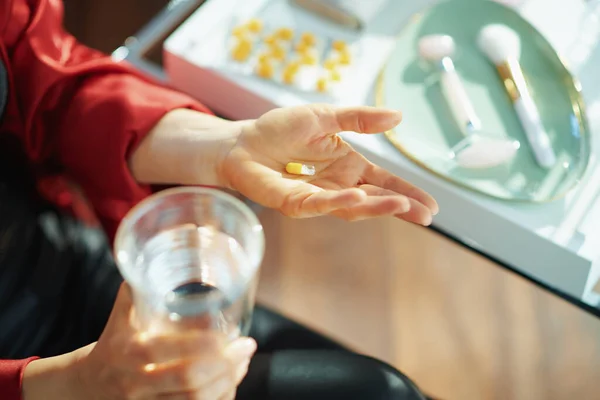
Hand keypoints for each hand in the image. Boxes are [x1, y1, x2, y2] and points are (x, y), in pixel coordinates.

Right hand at [24, 284, 255, 399]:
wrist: (86, 386)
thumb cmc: (113, 342)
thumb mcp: (122, 314)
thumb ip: (140, 286)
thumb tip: (164, 249)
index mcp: (128, 350)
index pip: (166, 350)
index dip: (203, 346)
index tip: (230, 335)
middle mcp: (135, 381)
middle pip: (188, 381)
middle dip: (226, 366)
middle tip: (247, 348)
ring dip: (227, 383)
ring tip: (244, 363)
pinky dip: (218, 399)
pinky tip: (230, 383)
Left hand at [222, 104, 437, 224]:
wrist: (242, 142)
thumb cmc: (280, 130)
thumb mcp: (325, 117)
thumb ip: (359, 119)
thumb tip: (398, 117)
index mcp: (347, 166)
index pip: (383, 182)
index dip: (406, 192)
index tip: (431, 206)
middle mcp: (336, 186)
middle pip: (374, 200)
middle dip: (400, 207)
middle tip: (426, 215)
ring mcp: (317, 197)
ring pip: (352, 207)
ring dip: (376, 207)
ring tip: (402, 206)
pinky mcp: (294, 203)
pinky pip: (320, 203)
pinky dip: (339, 201)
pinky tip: (359, 196)